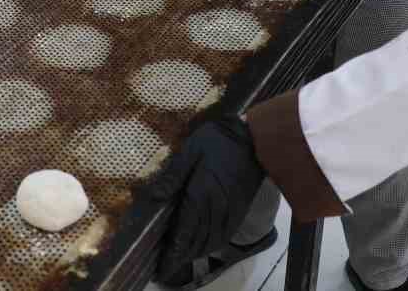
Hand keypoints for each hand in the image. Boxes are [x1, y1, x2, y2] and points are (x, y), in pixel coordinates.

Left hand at [151, 114, 268, 279]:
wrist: (253, 139)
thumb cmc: (217, 140)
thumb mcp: (190, 150)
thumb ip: (173, 174)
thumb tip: (154, 196)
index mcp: (201, 193)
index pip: (184, 231)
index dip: (173, 252)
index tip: (162, 268)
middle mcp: (216, 208)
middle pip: (197, 241)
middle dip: (181, 257)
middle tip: (166, 267)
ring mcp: (230, 211)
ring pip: (211, 241)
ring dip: (195, 253)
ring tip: (181, 260)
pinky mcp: (240, 210)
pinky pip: (225, 235)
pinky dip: (212, 246)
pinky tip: (204, 247)